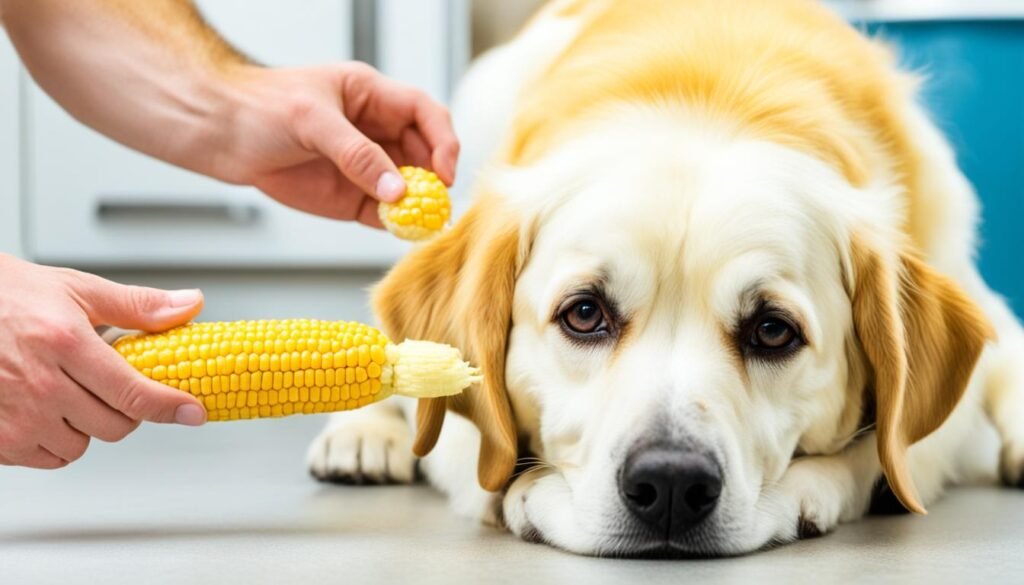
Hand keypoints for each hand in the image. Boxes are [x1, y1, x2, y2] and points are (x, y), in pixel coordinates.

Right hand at [0, 255, 206, 468]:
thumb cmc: (10, 297)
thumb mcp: (78, 291)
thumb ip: (138, 307)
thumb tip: (190, 305)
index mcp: (65, 345)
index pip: (133, 392)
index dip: (170, 406)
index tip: (193, 412)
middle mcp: (40, 385)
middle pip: (114, 426)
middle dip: (125, 410)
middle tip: (111, 385)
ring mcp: (15, 417)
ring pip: (82, 446)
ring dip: (88, 426)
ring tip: (70, 391)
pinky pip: (47, 458)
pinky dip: (56, 441)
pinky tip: (47, 409)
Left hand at [214, 62, 459, 226]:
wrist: (216, 132)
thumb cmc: (259, 106)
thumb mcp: (312, 121)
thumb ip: (357, 155)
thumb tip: (397, 190)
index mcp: (371, 96)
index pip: (424, 113)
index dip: (442, 140)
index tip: (444, 170)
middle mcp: (374, 131)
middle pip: (423, 154)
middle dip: (434, 178)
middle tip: (436, 203)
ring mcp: (363, 167)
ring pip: (407, 188)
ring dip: (418, 205)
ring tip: (421, 221)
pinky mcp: (348, 198)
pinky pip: (382, 214)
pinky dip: (395, 224)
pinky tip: (399, 230)